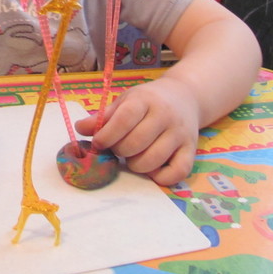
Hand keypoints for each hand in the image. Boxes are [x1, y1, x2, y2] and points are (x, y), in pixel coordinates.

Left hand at [75, 77, 199, 185]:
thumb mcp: (125, 101)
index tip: (98, 143)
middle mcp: (165, 116)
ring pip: (153, 160)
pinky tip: (152, 168)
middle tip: (118, 148)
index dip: (107, 135)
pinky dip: (160, 177)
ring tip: (134, 156)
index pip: (125, 119)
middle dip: (120, 151)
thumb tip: (80, 129)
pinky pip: (177, 173)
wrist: (184, 96)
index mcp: (145, 100)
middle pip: (136, 143)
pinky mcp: (192, 150)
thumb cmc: (148, 101)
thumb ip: (104, 116)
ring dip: (136, 165)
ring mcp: (180, 134)